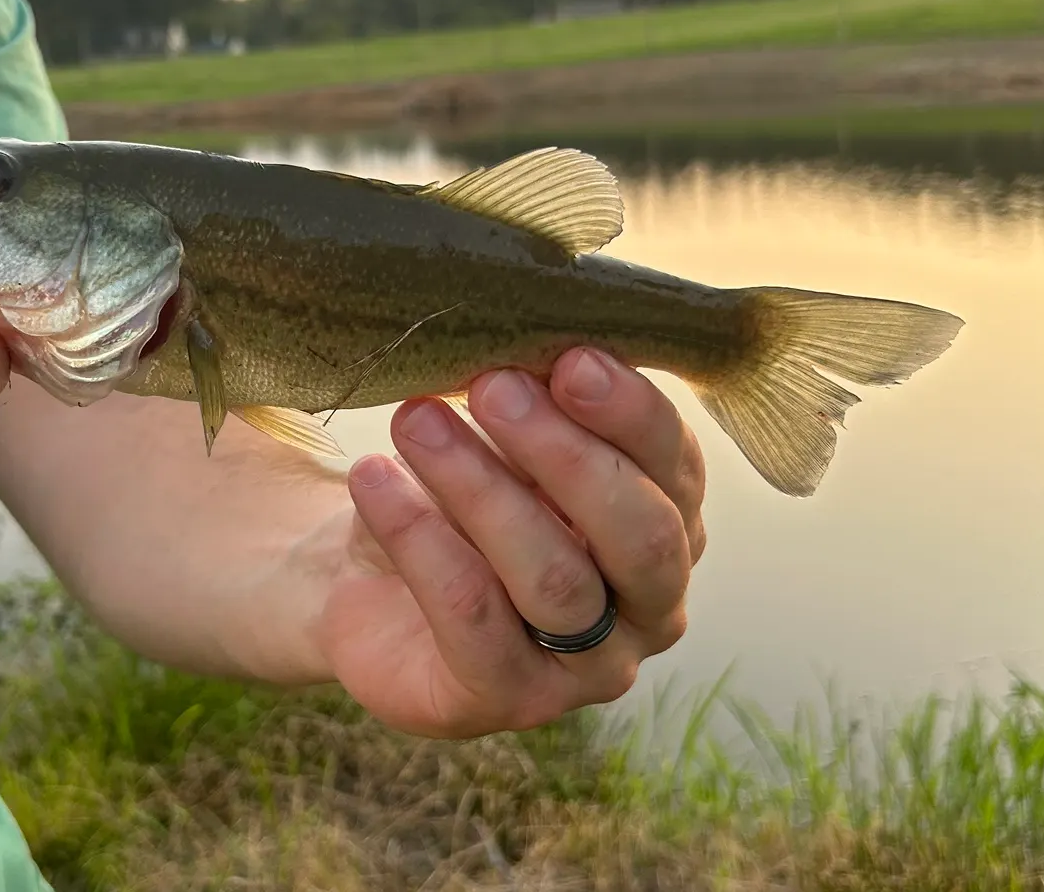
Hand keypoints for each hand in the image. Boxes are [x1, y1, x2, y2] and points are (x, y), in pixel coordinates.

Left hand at [315, 348, 704, 736]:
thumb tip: (533, 345)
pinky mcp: (505, 699)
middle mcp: (650, 606)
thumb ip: (540, 400)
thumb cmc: (463, 490)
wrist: (368, 575)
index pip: (675, 466)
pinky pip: (472, 618)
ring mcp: (586, 668)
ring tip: (415, 421)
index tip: (570, 358)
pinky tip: (373, 480)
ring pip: (554, 577)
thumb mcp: (508, 437)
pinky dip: (421, 539)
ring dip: (480, 486)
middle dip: (564, 452)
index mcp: (671, 522)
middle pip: (639, 533)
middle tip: (492, 387)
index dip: (630, 412)